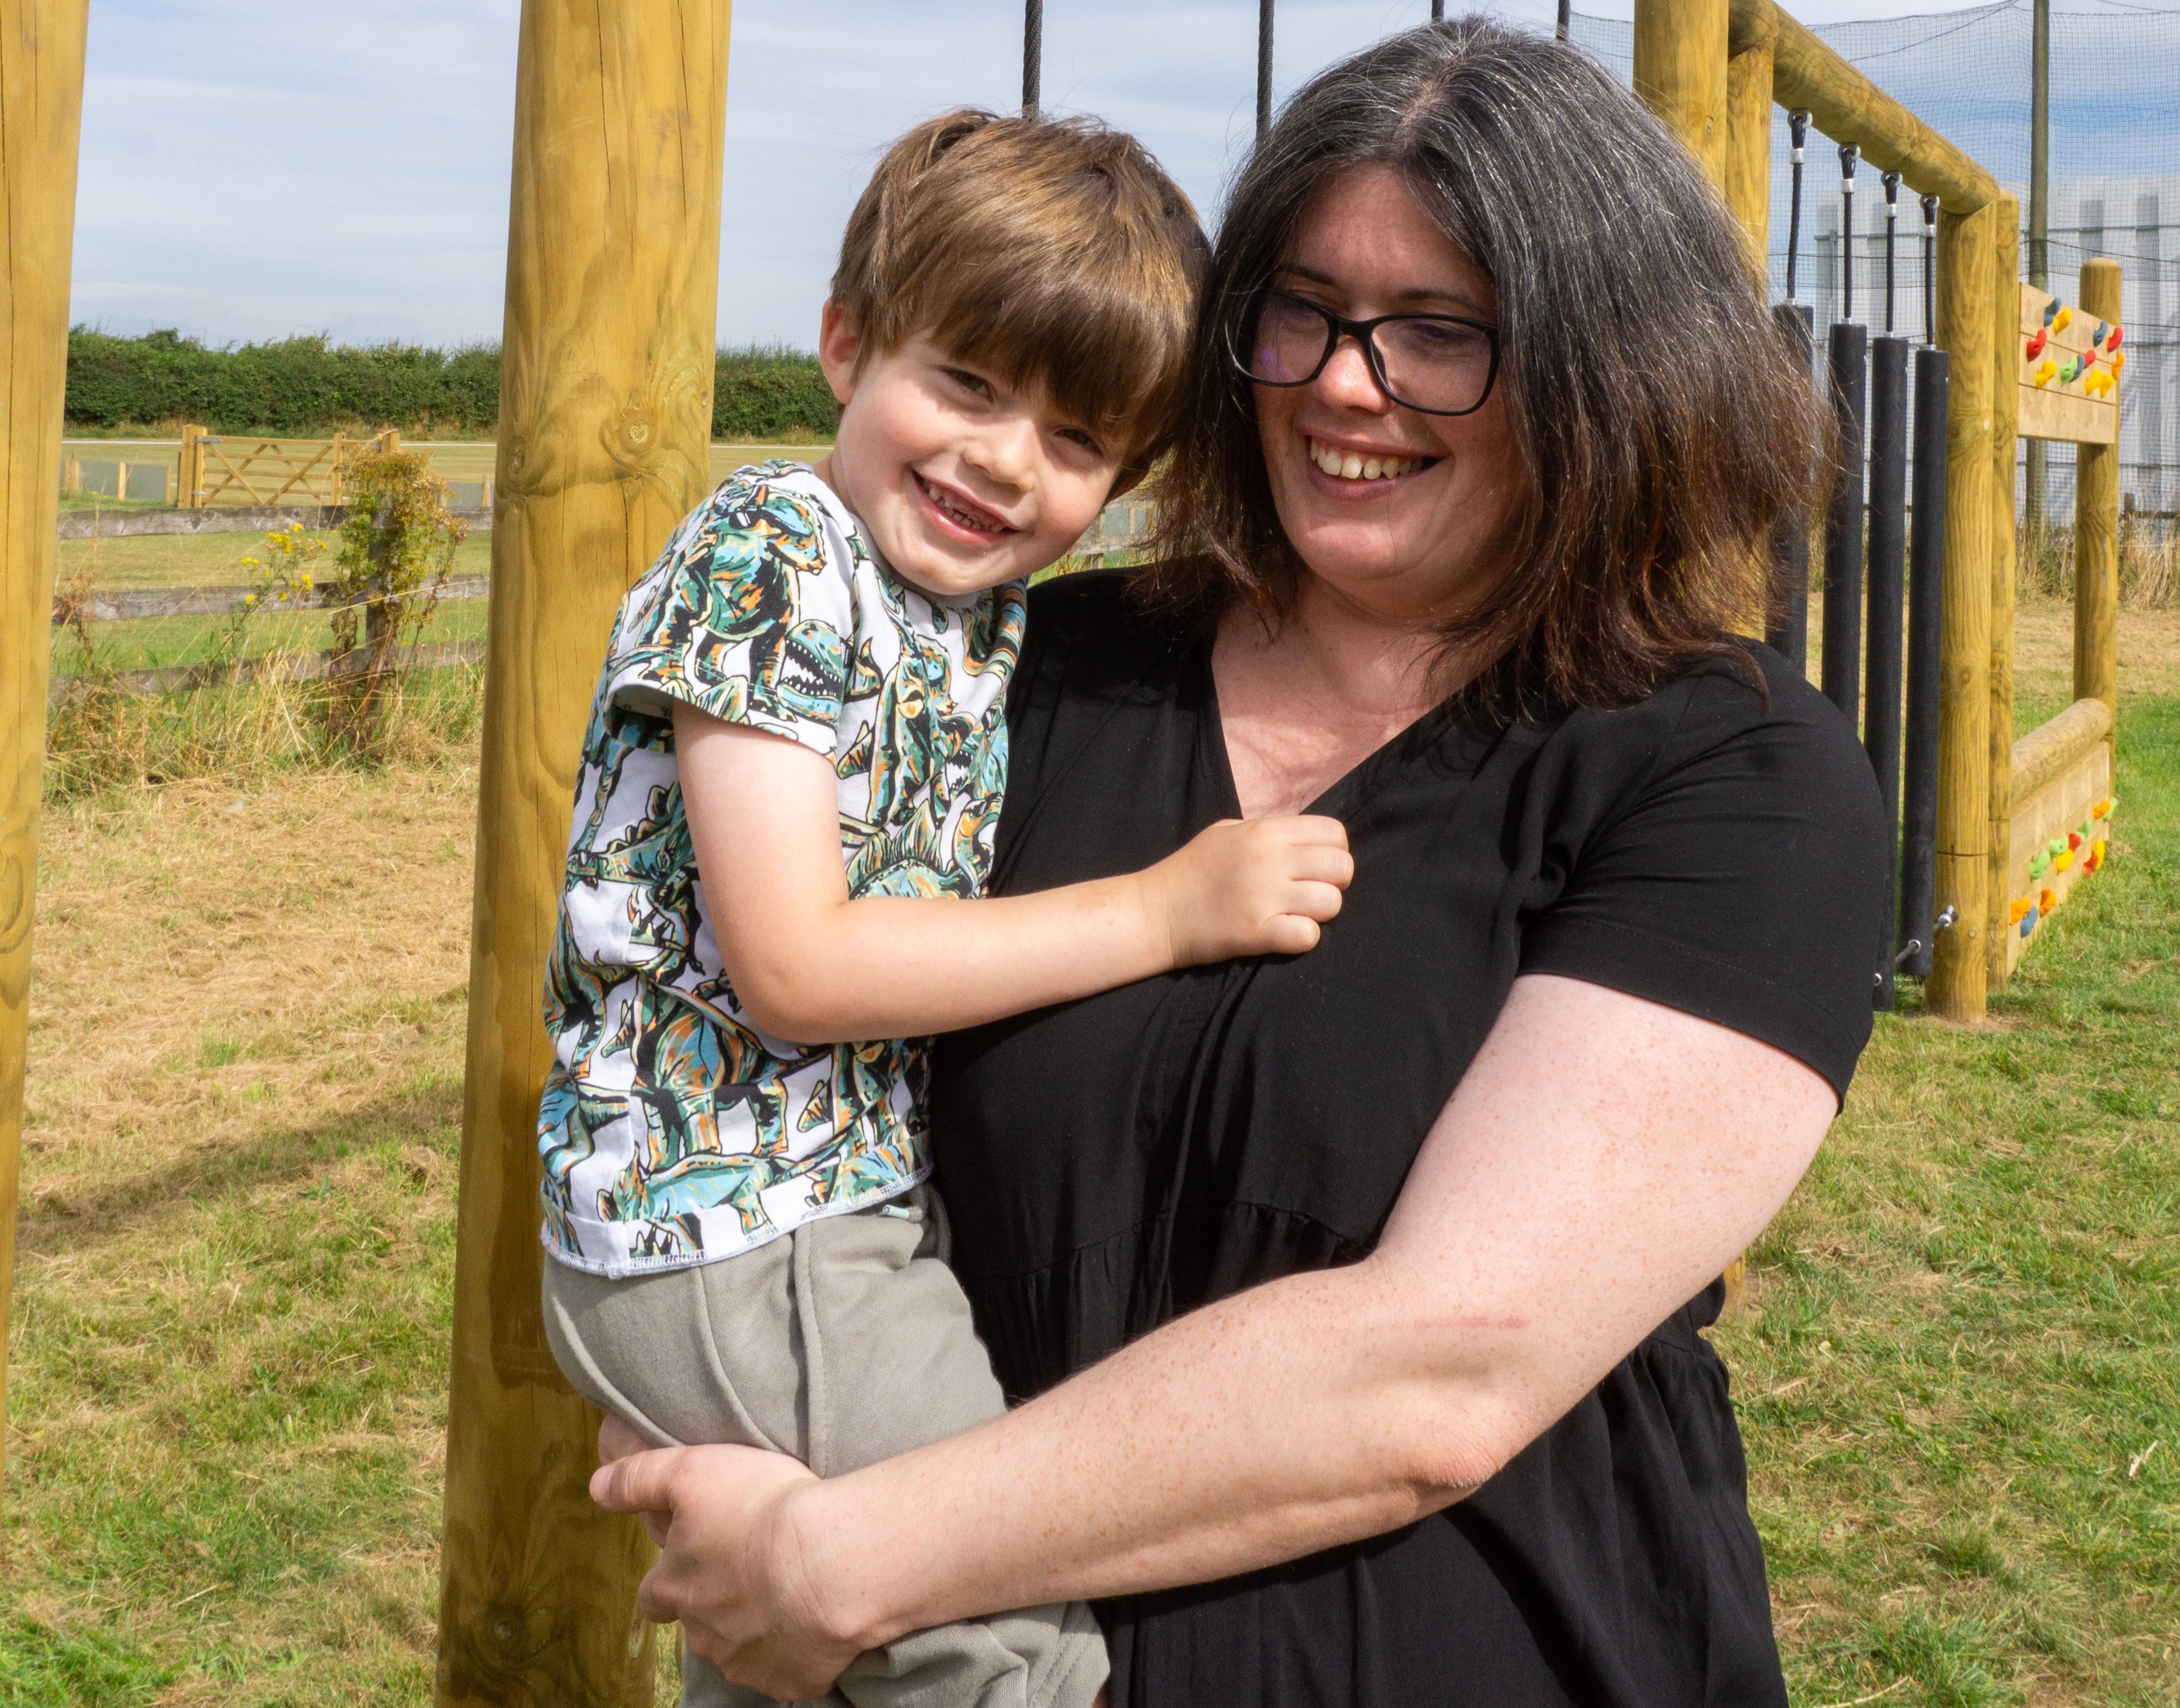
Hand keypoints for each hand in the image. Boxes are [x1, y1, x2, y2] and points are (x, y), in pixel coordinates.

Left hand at [591, 1430, 854, 1699]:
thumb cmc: (761, 1510)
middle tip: (750, 1569)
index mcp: (673, 1589)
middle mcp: (703, 1636)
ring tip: (790, 1587)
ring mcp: (748, 1664)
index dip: (669, 1578)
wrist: (834, 1562)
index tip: (695, 1558)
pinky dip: (798, 1647)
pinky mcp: (793, 1680)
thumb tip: (597, 1487)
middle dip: (716, 1604)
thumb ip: (638, 1479)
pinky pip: (789, 1668)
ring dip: (757, 1625)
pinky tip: (817, 1615)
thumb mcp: (691, 1471)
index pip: (652, 1595)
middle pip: (697, 1624)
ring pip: (741, 1649)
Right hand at [1147, 815, 1352, 964]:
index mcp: (1264, 831)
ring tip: (1296, 915)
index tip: (1317, 869)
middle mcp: (1269, 858)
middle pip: (1342, 867)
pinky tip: (1283, 934)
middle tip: (1311, 895)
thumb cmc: (1191, 871)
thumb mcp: (1228, 833)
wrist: (1154, 912)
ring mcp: (1263, 895)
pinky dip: (1302, 938)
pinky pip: (1308, 935)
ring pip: (1331, 902)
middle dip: (1335, 884)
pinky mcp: (1255, 931)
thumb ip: (1269, 832)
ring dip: (1319, 914)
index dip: (1335, 853)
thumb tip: (1307, 841)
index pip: (1334, 833)